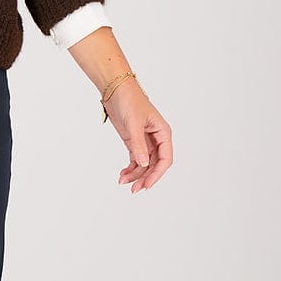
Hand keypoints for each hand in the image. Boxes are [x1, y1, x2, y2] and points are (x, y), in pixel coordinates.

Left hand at [104, 79, 172, 193]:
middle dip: (145, 178)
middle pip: (154, 164)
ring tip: (122, 181)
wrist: (116, 90)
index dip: (157, 174)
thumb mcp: (134, 123)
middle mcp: (156, 138)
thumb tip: (143, 164)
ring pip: (144, 164)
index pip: (165, 159)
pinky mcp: (134, 141)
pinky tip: (123, 174)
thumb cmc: (129, 101)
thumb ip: (138, 145)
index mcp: (163, 133)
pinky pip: (135, 159)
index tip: (146, 185)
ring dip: (135, 174)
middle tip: (134, 190)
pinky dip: (130, 168)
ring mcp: (145, 141)